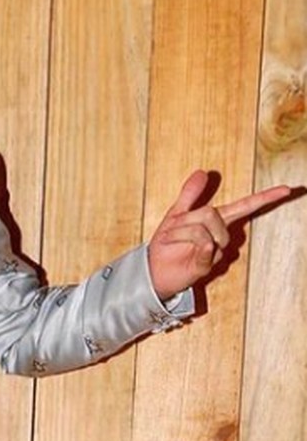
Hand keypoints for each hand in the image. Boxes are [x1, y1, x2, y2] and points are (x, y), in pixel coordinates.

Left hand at [148, 170, 293, 299]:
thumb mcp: (176, 213)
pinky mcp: (206, 266)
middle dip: (186, 219)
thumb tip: (202, 172)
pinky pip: (207, 250)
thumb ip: (190, 194)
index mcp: (215, 220)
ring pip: (204, 231)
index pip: (244, 206)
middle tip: (170, 229)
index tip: (286, 189)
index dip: (265, 198)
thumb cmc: (168, 243)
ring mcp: (215, 252)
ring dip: (180, 233)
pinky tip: (195, 248)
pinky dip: (200, 247)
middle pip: (213, 214)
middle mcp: (219, 235)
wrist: (153, 268)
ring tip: (171, 240)